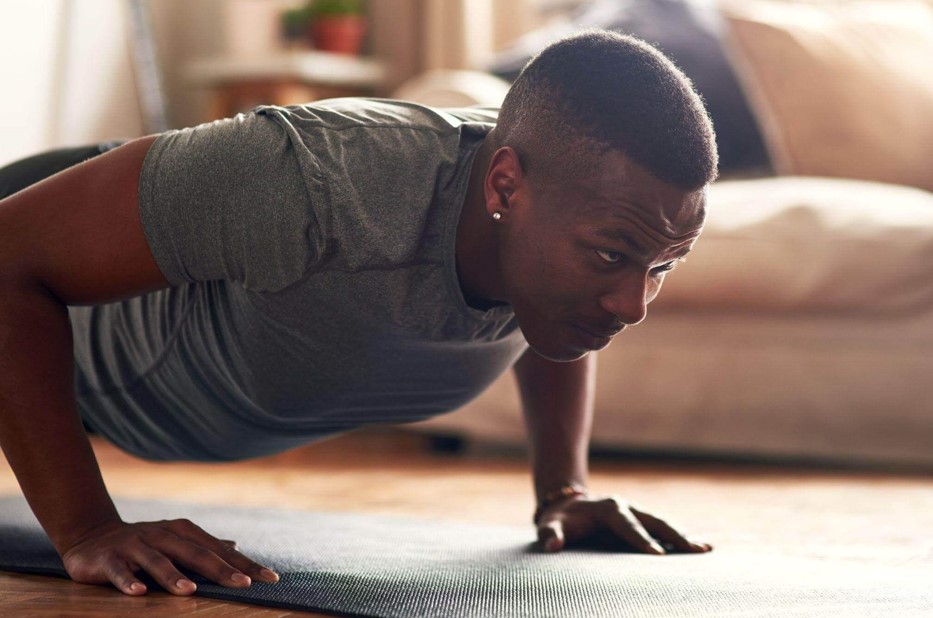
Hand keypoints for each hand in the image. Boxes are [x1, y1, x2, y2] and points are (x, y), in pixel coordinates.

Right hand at [61, 518, 279, 594]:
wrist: (91, 536)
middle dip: (220, 569)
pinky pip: (120, 572)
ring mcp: (135, 546)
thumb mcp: (175, 540)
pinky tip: (140, 593)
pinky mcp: (108, 559)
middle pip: (195, 553)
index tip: (270, 578)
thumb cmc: (144, 543)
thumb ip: (204, 545)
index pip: (219, 549)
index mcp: (182, 532)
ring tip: (190, 591)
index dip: (244, 564)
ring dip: (173, 576)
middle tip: (243, 584)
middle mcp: (162, 536)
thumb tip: (236, 544)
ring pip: (157, 561)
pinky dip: (129, 582)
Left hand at [535, 495, 712, 554]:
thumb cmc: (558, 521)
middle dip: (674, 536)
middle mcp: (626, 507)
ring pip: (663, 524)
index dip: (641, 540)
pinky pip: (663, 530)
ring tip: (705, 550)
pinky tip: (700, 549)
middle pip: (653, 521)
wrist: (566, 507)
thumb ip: (550, 535)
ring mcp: (636, 513)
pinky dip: (680, 538)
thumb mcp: (549, 526)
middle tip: (693, 551)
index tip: (657, 556)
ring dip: (683, 537)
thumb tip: (552, 546)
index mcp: (607, 508)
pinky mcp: (640, 523)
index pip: (627, 525)